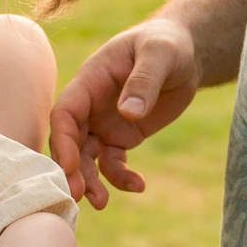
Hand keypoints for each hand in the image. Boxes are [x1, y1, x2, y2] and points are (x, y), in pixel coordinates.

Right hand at [48, 19, 199, 208]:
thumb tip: (129, 113)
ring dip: (90, 181)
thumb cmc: (166, 44)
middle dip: (70, 169)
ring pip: (87, 157)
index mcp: (90, 80)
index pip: (65, 112)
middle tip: (77, 195)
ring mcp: (104, 123)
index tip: (69, 165)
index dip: (62, 139)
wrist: (184, 54)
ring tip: (101, 202)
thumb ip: (144, 80)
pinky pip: (113, 163)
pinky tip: (139, 185)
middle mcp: (90, 105)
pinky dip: (120, 177)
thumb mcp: (160, 54)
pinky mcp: (122, 137)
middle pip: (70, 141)